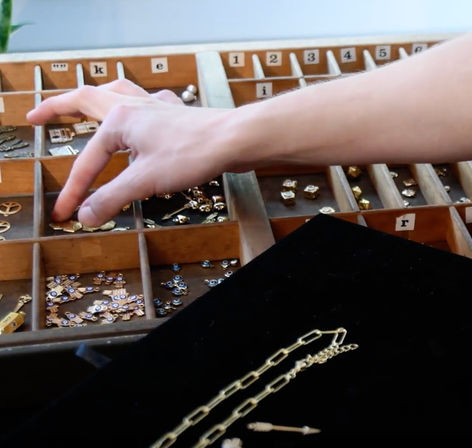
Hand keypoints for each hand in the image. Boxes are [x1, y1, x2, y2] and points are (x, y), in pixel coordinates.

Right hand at [27, 79, 240, 226]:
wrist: (236, 139)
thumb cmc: (193, 153)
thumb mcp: (146, 181)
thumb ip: (112, 198)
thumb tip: (85, 216)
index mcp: (119, 121)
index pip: (87, 162)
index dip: (74, 192)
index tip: (65, 215)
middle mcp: (134, 107)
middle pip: (86, 100)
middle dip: (58, 108)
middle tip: (36, 115)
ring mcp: (156, 108)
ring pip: (116, 93)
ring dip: (95, 96)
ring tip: (82, 101)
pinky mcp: (176, 114)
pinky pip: (148, 102)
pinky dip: (137, 103)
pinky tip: (144, 109)